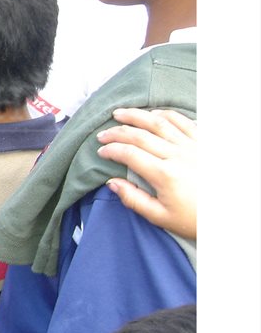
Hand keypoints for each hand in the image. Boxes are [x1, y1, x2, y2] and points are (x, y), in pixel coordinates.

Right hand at [96, 108, 196, 239]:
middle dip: (117, 132)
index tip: (101, 151)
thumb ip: (134, 199)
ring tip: (120, 113)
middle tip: (102, 133)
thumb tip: (112, 183)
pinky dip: (165, 114)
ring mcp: (193, 145)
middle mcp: (178, 155)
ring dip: (137, 115)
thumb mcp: (161, 217)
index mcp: (165, 174)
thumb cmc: (196, 219)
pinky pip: (182, 121)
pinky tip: (153, 114)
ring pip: (159, 122)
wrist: (232, 215)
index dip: (112, 150)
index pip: (130, 154)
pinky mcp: (205, 142)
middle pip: (140, 135)